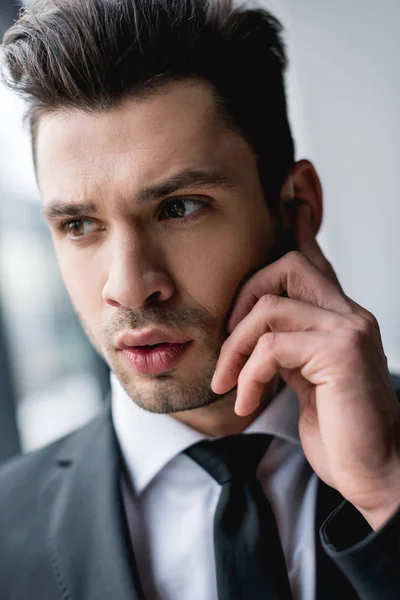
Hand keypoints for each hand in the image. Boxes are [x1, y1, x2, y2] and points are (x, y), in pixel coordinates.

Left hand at [211, 202, 399, 529]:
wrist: (375, 472)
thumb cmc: (339, 428)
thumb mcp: (306, 378)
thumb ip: (288, 345)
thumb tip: (261, 327)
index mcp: (339, 317)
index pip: (314, 259)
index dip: (300, 224)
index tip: (293, 189)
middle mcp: (350, 314)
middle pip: (286, 266)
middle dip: (243, 299)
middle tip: (227, 346)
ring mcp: (349, 331)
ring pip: (270, 308)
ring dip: (236, 348)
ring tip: (228, 383)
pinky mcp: (341, 355)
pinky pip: (272, 346)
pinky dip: (249, 375)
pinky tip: (246, 403)